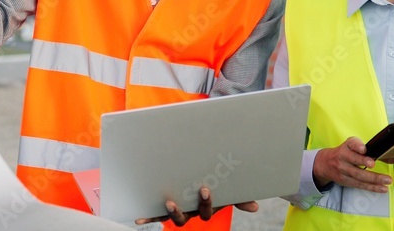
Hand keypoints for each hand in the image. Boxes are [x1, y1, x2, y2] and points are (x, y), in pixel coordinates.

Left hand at [134, 187, 257, 226]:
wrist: (205, 175)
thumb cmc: (219, 183)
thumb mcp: (230, 190)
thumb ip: (240, 197)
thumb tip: (254, 207)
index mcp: (205, 208)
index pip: (205, 212)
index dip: (204, 203)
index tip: (204, 188)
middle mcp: (190, 212)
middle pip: (184, 219)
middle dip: (179, 212)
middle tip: (172, 201)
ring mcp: (178, 210)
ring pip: (171, 218)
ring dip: (165, 214)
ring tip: (165, 204)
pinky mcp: (165, 206)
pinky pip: (156, 214)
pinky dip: (148, 216)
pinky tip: (138, 217)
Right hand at [312, 137, 391, 192]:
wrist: (325, 164)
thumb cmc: (343, 153)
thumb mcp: (349, 145)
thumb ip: (361, 146)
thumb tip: (379, 153)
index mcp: (346, 147)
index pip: (351, 144)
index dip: (357, 146)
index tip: (363, 149)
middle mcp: (343, 158)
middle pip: (354, 161)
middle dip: (364, 162)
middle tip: (373, 164)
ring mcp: (344, 171)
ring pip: (359, 176)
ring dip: (374, 179)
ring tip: (387, 180)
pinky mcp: (346, 181)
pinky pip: (361, 185)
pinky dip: (372, 187)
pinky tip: (382, 188)